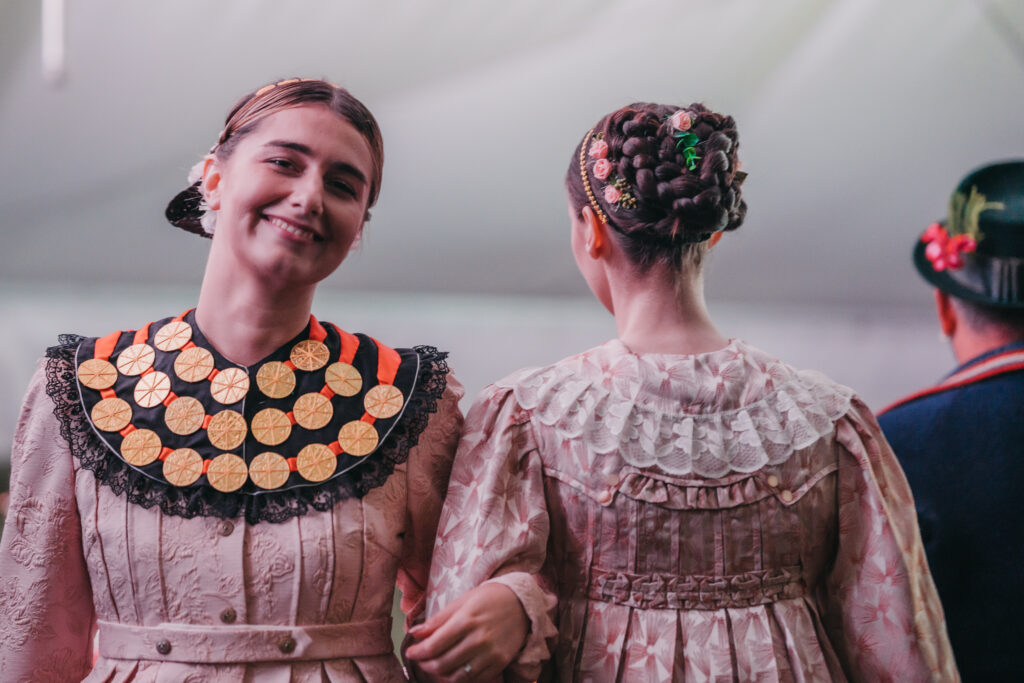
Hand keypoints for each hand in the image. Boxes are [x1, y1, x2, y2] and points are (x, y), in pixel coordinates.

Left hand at [406, 582, 527, 680]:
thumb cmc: (489, 599)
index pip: (434, 645)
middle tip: (421, 660)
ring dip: (440, 675)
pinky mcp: (500, 663)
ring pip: (457, 676)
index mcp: (466, 620)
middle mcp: (478, 639)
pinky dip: (459, 679)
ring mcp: (490, 654)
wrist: (522, 604)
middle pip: (442, 663)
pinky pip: (474, 679)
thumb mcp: (462, 602)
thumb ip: (438, 620)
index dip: (418, 652)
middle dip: (426, 665)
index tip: (410, 652)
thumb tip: (414, 633)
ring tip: (435, 667)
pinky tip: (453, 672)